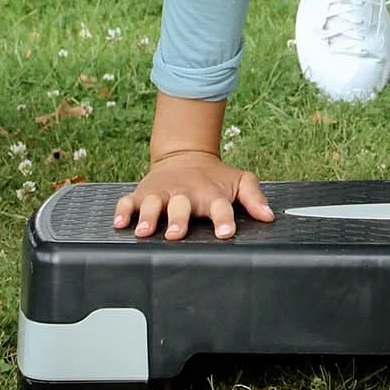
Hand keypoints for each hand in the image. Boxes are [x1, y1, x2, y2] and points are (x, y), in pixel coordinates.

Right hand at [114, 152, 273, 240]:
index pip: (220, 207)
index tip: (226, 232)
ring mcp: (162, 194)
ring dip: (148, 216)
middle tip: (176, 233)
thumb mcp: (239, 182)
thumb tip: (270, 216)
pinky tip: (120, 223)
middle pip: (180, 207)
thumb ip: (254, 198)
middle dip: (177, 219)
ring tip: (144, 231)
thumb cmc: (214, 178)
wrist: (186, 156)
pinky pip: (128, 202)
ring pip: (152, 204)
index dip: (223, 219)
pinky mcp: (142, 194)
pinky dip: (123, 211)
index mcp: (210, 195)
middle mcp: (185, 194)